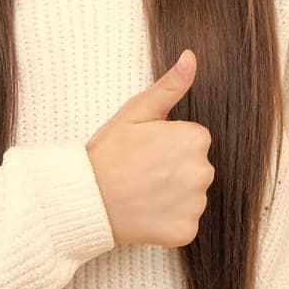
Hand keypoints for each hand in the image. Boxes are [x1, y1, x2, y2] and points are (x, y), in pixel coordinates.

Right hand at [85, 49, 214, 247]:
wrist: (84, 199)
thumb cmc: (109, 152)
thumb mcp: (137, 111)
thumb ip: (170, 86)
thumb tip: (191, 57)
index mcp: (195, 138)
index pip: (193, 140)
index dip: (168, 144)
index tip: (146, 150)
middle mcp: (204, 171)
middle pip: (196, 168)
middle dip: (174, 169)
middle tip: (142, 172)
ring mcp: (196, 204)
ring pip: (192, 197)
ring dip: (172, 197)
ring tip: (141, 192)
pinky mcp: (186, 231)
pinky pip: (185, 224)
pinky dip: (168, 221)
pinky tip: (146, 213)